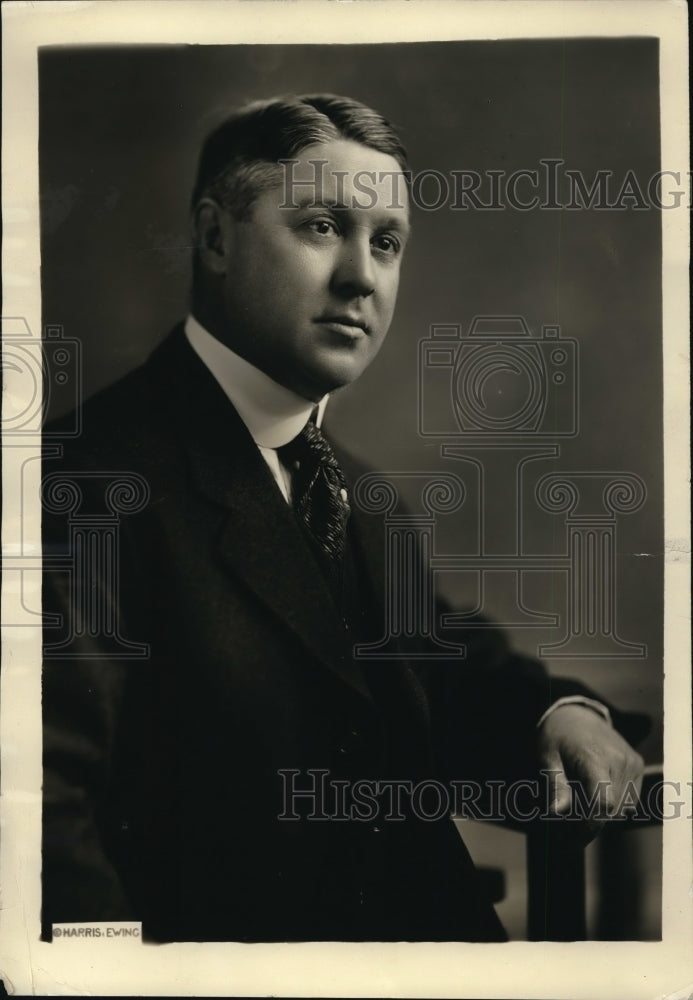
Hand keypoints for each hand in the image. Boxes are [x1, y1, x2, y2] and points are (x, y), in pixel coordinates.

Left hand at [537, 704, 644, 841]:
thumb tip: (557, 814)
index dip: (588, 828)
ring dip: (601, 812)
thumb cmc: (557, 737)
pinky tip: (595, 789)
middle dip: (588, 820)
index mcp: (595, 757)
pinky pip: (630, 800)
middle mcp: (620, 760)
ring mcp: (632, 763)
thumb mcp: (547, 759)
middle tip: (566, 816)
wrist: (576, 714)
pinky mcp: (638, 766)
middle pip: (610, 811)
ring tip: (580, 794)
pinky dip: (613, 803)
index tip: (570, 840)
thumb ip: (556, 786)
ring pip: (622, 809)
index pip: (602, 804)